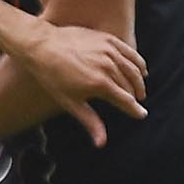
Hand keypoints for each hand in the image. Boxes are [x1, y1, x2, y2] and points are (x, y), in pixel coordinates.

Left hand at [14, 22, 146, 146]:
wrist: (42, 46)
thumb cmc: (53, 76)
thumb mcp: (70, 102)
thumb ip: (90, 121)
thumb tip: (101, 144)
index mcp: (100, 84)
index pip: (126, 100)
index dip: (135, 109)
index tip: (141, 115)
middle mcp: (108, 66)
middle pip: (131, 85)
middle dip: (135, 96)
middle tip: (136, 103)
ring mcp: (109, 51)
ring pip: (133, 69)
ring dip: (139, 81)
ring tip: (139, 90)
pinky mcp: (107, 39)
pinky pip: (129, 52)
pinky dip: (137, 62)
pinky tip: (140, 69)